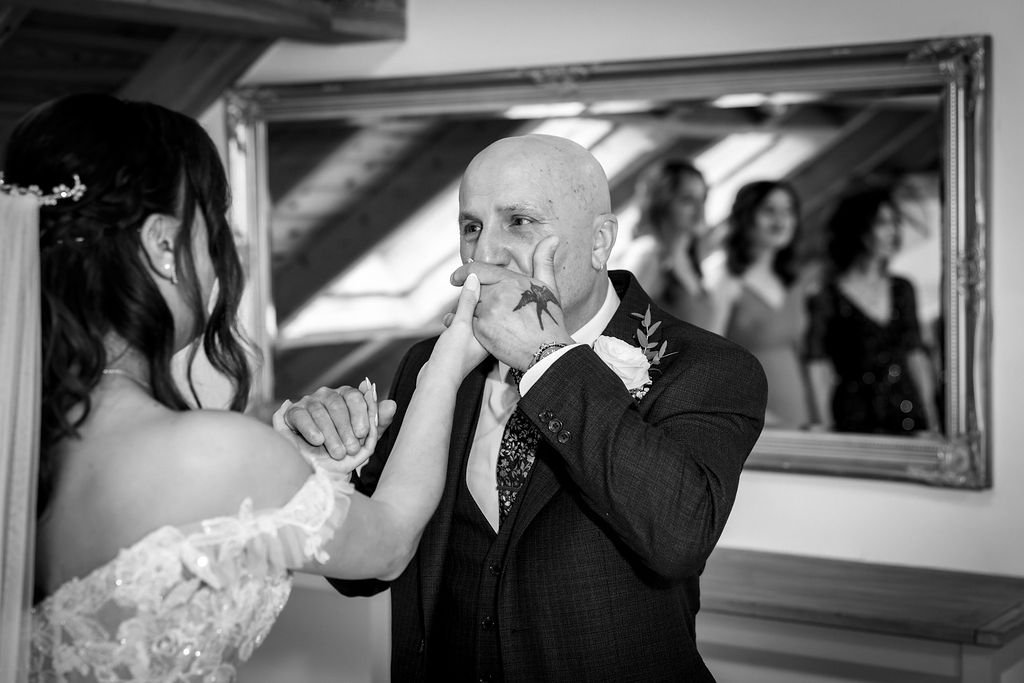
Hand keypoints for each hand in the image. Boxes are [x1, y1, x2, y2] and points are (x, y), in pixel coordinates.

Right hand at [274, 379, 396, 463]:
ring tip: (338, 452)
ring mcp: (308, 402)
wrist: (320, 472)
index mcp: (346, 397)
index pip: (354, 396)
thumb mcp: (366, 441)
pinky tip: (317, 441)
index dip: (360, 414)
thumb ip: (378, 423)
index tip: (364, 433)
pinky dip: (309, 428)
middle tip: (351, 449)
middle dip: (345, 428)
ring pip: (319, 411)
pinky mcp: (292, 413)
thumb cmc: (345, 453)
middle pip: (336, 404)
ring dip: (330, 434)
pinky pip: (300, 415)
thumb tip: (392, 404)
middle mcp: (327, 396)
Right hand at [432, 272, 488, 377]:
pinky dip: (454, 323)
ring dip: (458, 314)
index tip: (469, 283)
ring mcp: (475, 344)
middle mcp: (487, 339)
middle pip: (481, 310)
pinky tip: (447, 325)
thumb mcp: (461, 324)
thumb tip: (473, 278)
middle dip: (466, 304)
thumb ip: (468, 301)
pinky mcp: (463, 347)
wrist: (437, 381)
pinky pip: (461, 327)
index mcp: (493, 333)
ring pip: (469, 318)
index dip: (480, 292)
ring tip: (450, 322)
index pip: (492, 305)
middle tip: (457, 307)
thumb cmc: (452, 357)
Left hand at [449, 236, 572, 369]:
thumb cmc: (549, 320)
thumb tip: (552, 238)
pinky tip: (483, 331)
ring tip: (486, 321)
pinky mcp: (482, 330)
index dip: (464, 272)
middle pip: (473, 290)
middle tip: (482, 306)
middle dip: (474, 297)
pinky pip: (469, 323)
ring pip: (470, 307)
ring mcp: (488, 312)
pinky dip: (472, 326)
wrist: (547, 351)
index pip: (478, 270)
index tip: (456, 277)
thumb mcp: (548, 286)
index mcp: (511, 280)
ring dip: (473, 312)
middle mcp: (497, 294)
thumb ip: (544, 261)